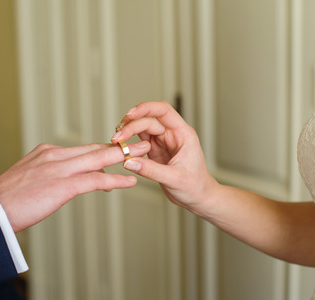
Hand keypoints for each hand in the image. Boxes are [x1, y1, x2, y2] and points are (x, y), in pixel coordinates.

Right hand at [0, 141, 149, 231]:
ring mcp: (59, 168)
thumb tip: (66, 180)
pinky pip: (95, 180)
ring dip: (125, 156)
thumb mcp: (29, 178)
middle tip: (140, 141)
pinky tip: (129, 182)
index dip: (103, 148)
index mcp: (46, 151)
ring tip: (144, 154)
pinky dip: (115, 180)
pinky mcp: (62, 185)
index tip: (119, 148)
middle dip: (120, 145)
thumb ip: (49, 173)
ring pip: (98, 158)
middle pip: (94, 147)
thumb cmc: (7, 200)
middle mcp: (54, 155)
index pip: (82, 148)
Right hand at [111, 101, 218, 215]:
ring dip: (128, 132)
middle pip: (149, 120)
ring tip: (116, 141)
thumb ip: (151, 170)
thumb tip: (129, 161)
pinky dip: (130, 143)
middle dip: (132, 125)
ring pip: (142, 129)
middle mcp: (172, 134)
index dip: (146, 108)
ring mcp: (163, 142)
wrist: (198, 198)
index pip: (164, 111)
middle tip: (118, 137)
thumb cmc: (195, 186)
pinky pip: (139, 142)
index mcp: (183, 134)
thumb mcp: (174, 179)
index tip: (131, 114)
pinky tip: (122, 148)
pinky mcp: (155, 151)